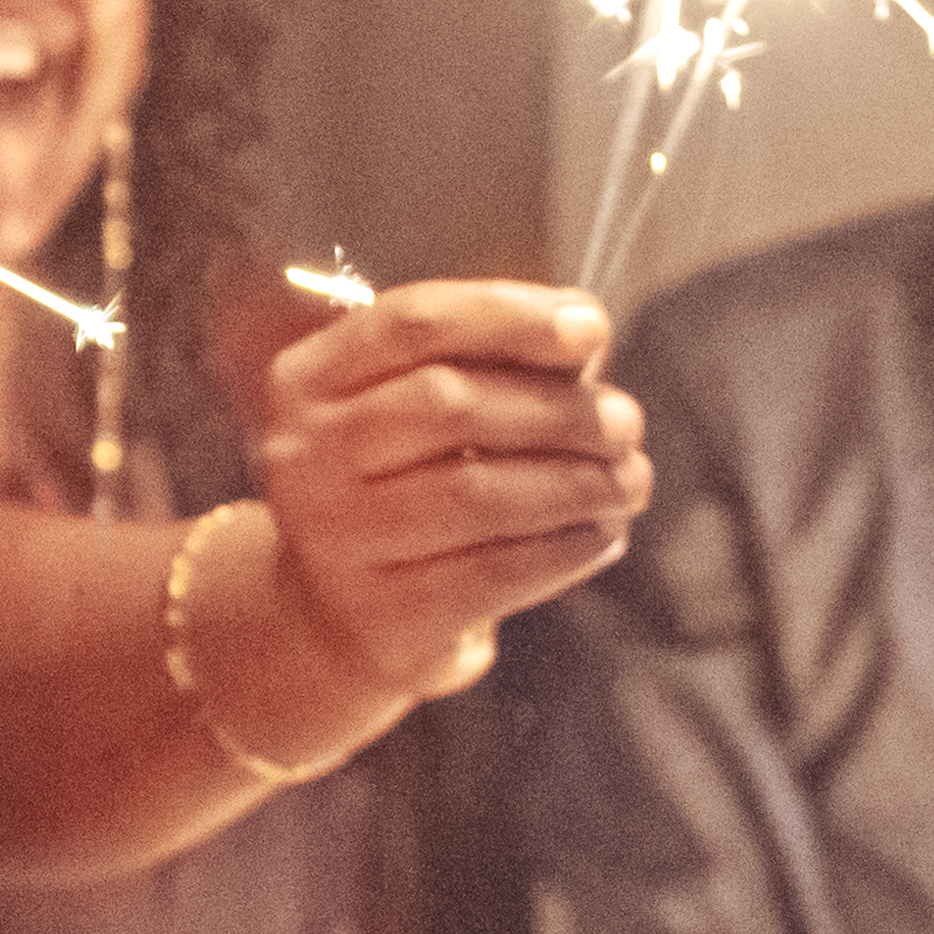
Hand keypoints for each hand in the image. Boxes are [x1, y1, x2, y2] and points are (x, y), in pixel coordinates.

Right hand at [243, 281, 653, 697]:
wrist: (341, 618)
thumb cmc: (400, 490)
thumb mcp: (419, 415)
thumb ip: (490, 364)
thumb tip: (582, 336)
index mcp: (309, 381)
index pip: (413, 323)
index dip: (509, 315)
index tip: (590, 326)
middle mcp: (305, 457)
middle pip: (447, 404)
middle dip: (557, 408)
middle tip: (625, 422)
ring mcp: (335, 542)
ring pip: (477, 494)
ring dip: (576, 482)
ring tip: (627, 480)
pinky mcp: (380, 617)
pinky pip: (494, 572)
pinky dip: (565, 547)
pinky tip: (601, 533)